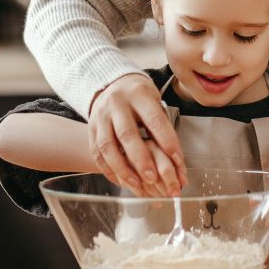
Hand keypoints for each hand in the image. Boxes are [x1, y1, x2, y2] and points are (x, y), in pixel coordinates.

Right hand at [88, 73, 185, 195]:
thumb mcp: (154, 101)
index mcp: (139, 95)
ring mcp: (101, 117)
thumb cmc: (140, 97)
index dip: (166, 141)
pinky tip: (121, 181)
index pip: (154, 119)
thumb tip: (176, 158)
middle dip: (141, 159)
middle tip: (153, 178)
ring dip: (122, 169)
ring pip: (107, 146)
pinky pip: (96, 153)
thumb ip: (162, 126)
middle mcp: (117, 104)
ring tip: (136, 184)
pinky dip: (108, 170)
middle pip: (127, 134)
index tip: (176, 160)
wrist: (113, 85)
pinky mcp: (91, 129)